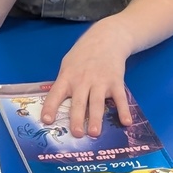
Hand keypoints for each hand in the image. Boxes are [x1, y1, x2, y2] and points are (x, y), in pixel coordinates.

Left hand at [40, 20, 133, 137]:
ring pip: (97, 103)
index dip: (50, 107)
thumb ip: (64, 83)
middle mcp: (82, 80)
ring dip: (97, 118)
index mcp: (67, 77)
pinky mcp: (116, 82)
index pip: (55, 94)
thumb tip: (58, 104)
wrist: (106, 38)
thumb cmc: (83, 54)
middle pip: (78, 102)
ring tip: (95, 133)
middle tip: (77, 134)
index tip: (46, 121)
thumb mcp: (68, 64)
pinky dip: (124, 110)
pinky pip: (120, 98)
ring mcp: (100, 81)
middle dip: (77, 119)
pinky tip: (126, 122)